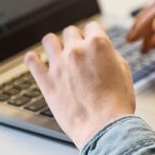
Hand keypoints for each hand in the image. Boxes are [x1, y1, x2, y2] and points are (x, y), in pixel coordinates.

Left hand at [24, 22, 134, 148]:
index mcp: (98, 45)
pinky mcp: (46, 81)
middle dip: (74, 40)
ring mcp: (59, 65)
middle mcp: (76, 50)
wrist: (104, 128)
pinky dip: (33, 59)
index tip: (90, 42)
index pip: (91, 26)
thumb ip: (110, 55)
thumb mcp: (124, 72)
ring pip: (48, 40)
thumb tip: (103, 50)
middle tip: (77, 53)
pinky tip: (37, 62)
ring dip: (54, 45)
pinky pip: (31, 61)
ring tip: (57, 54)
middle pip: (70, 31)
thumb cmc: (116, 105)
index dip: (92, 35)